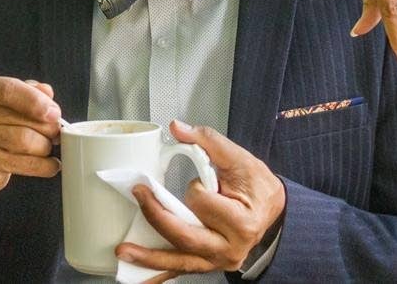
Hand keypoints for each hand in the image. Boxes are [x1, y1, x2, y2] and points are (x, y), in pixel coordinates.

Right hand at [0, 76, 60, 230]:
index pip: (8, 89)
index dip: (36, 100)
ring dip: (45, 145)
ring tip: (47, 146)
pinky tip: (50, 164)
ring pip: (25, 141)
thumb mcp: (4, 101)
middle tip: (55, 131)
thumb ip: (26, 91)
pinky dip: (45, 165)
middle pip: (21, 117)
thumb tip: (47, 92)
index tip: (54, 112)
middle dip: (47, 126)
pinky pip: (25, 164)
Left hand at [116, 121, 284, 277]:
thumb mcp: (238, 158)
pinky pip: (181, 269)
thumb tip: (177, 128)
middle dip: (157, 218)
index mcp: (242, 222)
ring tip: (125, 251)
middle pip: (185, 237)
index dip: (196, 189)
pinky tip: (142, 276)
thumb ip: (207, 140)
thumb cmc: (258, 185)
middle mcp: (231, 247)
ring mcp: (219, 260)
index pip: (202, 204)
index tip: (203, 181)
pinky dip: (160, 273)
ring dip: (150, 259)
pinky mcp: (208, 263)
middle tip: (139, 197)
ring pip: (180, 262)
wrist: (272, 207)